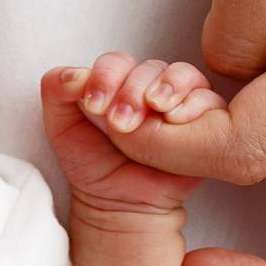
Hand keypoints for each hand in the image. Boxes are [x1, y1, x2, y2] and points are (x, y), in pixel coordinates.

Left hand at [40, 57, 224, 213]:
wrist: (118, 203)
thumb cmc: (90, 162)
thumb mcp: (60, 126)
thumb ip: (56, 91)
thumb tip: (75, 73)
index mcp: (117, 81)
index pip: (117, 62)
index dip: (106, 75)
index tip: (94, 105)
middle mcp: (149, 87)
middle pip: (150, 67)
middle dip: (132, 89)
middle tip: (119, 122)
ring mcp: (178, 103)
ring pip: (182, 76)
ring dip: (165, 90)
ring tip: (151, 114)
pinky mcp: (204, 123)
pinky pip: (209, 100)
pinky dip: (194, 103)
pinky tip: (174, 119)